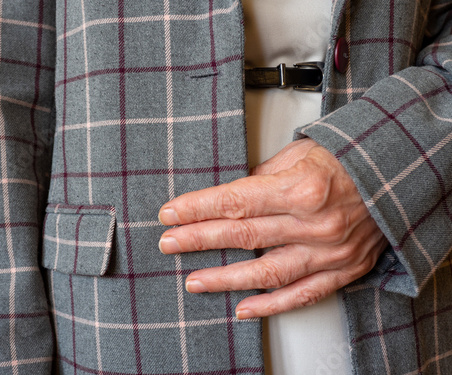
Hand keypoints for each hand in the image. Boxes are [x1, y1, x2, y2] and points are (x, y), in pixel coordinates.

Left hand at [158, 139, 387, 318]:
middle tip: (169, 244)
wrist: (396, 177)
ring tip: (194, 281)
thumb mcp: (301, 155)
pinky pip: (301, 294)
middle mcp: (314, 223)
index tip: (171, 214)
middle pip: (243, 234)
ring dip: (225, 279)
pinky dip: (270, 305)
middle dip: (199, 239)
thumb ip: (262, 176)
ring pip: (266, 272)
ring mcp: (328, 251)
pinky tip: (242, 308)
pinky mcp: (342, 270)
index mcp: (301, 188)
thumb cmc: (347, 162)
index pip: (235, 200)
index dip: (197, 208)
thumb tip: (232, 193)